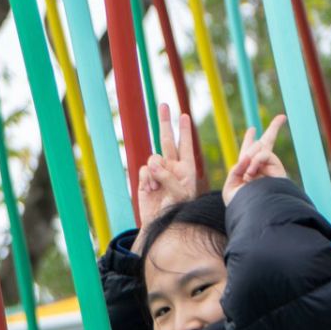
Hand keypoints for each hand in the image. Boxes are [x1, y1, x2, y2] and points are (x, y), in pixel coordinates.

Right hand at [132, 105, 199, 248]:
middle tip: (164, 104)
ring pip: (153, 158)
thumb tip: (151, 163)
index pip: (186, 145)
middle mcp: (171, 167)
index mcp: (186, 169)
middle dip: (165, 122)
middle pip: (167, 140)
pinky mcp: (144, 180)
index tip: (184, 115)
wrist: (161, 225)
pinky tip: (150, 190)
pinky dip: (146, 179)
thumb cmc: (177, 211)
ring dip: (154, 171)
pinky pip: (143, 170)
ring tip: (156, 187)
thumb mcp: (179, 193)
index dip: (184, 130)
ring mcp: (157, 173)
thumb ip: (167, 176)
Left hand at [224, 115, 288, 203]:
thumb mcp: (230, 186)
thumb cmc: (240, 205)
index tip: (252, 130)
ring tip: (248, 175)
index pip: (248, 153)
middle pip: (267, 145)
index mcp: (247, 172)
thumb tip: (249, 157)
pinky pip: (265, 154)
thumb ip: (237, 169)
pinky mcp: (279, 170)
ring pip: (262, 148)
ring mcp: (271, 169)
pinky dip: (257, 160)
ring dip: (252, 157)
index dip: (249, 141)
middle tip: (282, 117)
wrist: (254, 215)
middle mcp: (260, 168)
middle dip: (273, 130)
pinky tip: (252, 173)